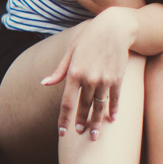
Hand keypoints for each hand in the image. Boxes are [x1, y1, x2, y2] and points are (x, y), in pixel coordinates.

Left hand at [41, 10, 135, 138]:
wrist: (115, 28)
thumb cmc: (89, 38)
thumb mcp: (70, 52)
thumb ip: (59, 71)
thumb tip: (44, 83)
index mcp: (74, 73)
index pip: (67, 103)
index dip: (64, 120)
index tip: (62, 132)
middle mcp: (89, 79)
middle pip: (84, 107)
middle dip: (81, 123)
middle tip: (80, 134)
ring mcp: (105, 79)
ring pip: (99, 106)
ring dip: (97, 122)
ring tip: (95, 135)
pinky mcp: (118, 78)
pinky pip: (115, 98)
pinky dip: (113, 109)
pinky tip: (112, 119)